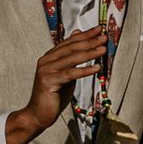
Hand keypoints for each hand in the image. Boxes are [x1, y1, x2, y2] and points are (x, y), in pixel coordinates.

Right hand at [8, 28, 107, 143]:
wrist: (38, 114)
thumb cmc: (53, 95)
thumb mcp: (65, 74)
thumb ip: (71, 59)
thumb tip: (78, 41)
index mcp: (50, 57)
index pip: (69, 42)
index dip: (85, 35)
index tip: (99, 29)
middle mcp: (46, 61)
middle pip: (71, 48)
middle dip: (89, 41)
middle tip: (104, 37)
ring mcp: (46, 70)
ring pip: (72, 59)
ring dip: (89, 53)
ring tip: (103, 50)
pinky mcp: (49, 81)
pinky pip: (70, 74)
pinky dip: (84, 70)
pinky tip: (96, 68)